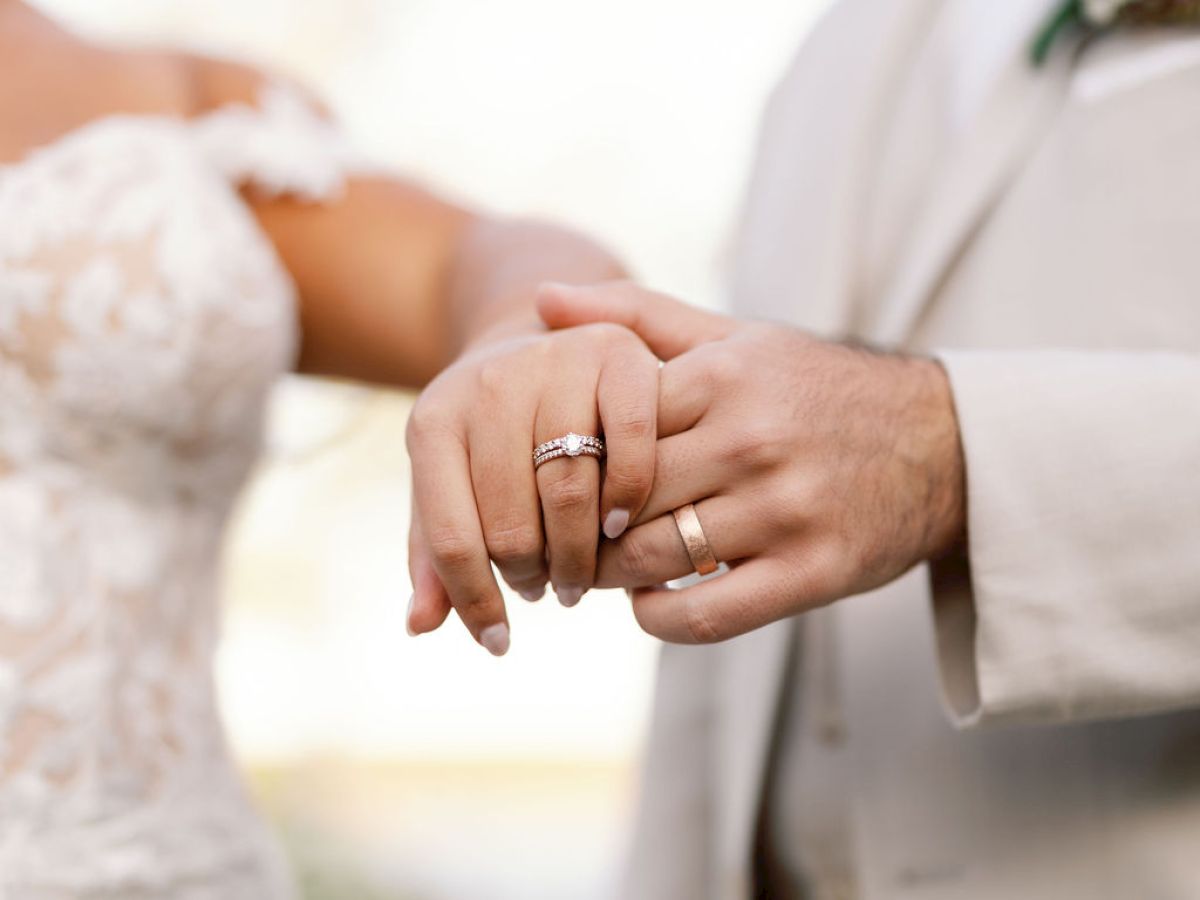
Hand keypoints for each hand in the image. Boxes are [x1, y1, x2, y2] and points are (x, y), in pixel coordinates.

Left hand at [405, 304, 659, 653]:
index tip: (497, 640)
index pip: (452, 539)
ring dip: (580, 553)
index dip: (475, 602)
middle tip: (548, 592)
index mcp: (433, 422)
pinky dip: (629, 494)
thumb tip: (420, 624)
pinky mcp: (615, 352)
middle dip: (531, 577)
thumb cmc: (488, 434)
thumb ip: (434, 551)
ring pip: (571, 490)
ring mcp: (553, 362)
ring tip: (581, 577)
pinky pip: (631, 442)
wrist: (536, 338)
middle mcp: (488, 385)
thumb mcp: (449, 481)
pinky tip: (620, 524)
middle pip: (513, 523)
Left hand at [537, 283, 966, 643]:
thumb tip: (542, 297)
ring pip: (651, 557)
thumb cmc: (814, 386)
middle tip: (555, 537)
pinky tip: (650, 600)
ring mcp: (786, 510)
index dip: (565, 458)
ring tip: (598, 566)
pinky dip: (659, 616)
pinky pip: (706, 615)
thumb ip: (639, 316)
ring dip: (610, 573)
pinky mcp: (814, 572)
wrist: (941, 442)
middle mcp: (753, 440)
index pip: (604, 425)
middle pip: (619, 496)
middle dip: (576, 523)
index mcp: (724, 377)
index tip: (550, 477)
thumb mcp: (736, 337)